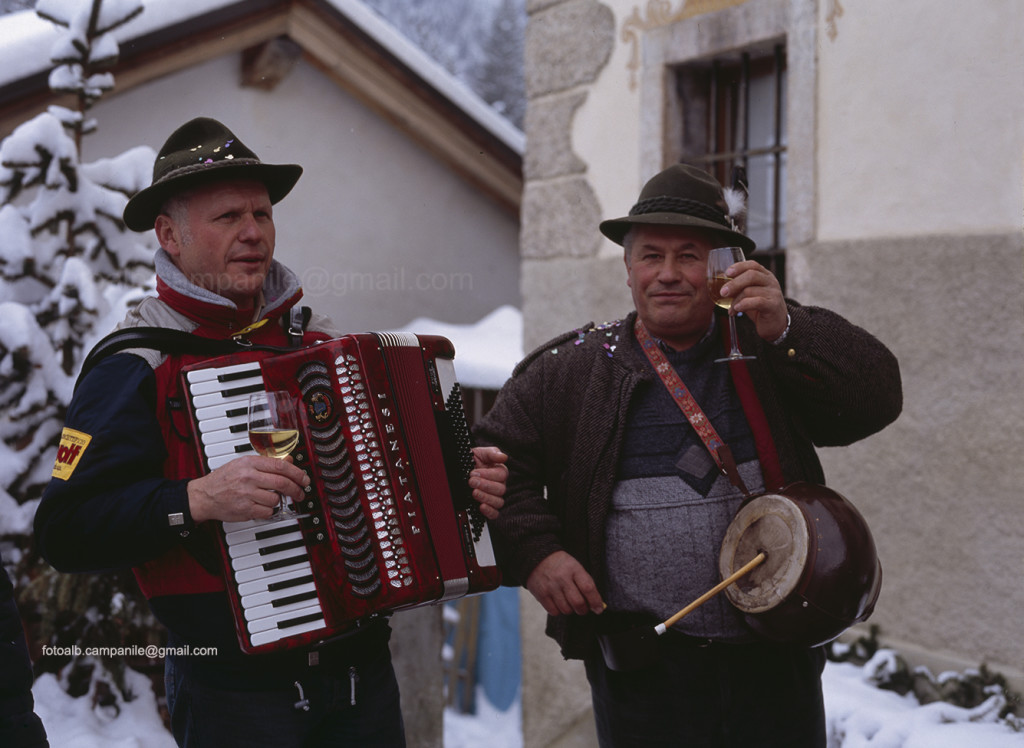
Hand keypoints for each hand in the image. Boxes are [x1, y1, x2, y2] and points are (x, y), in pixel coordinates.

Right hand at [187, 456, 309, 522]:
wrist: (204, 496)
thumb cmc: (224, 479)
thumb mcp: (243, 464)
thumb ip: (266, 462)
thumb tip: (289, 461)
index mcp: (249, 463)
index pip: (280, 466)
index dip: (297, 473)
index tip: (304, 478)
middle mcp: (248, 477)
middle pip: (282, 483)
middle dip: (296, 489)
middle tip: (301, 493)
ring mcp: (246, 494)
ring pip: (276, 498)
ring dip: (278, 500)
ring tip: (272, 498)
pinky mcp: (245, 509)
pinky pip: (268, 511)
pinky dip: (269, 510)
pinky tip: (263, 506)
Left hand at [468, 446, 507, 519]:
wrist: (459, 470)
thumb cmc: (473, 460)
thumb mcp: (481, 453)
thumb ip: (492, 453)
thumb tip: (504, 457)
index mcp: (500, 471)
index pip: (501, 475)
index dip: (488, 475)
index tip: (474, 473)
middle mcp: (499, 485)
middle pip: (500, 489)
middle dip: (485, 485)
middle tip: (471, 482)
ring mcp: (493, 497)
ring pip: (498, 502)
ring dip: (486, 498)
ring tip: (474, 493)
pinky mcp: (488, 507)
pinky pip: (494, 513)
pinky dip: (489, 511)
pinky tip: (481, 507)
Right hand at [526, 550, 603, 615]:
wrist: (537, 557)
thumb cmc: (562, 565)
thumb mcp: (576, 567)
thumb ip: (586, 584)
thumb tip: (596, 606)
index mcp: (574, 568)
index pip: (588, 588)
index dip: (595, 601)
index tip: (599, 609)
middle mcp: (562, 578)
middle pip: (578, 602)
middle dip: (583, 610)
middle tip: (583, 608)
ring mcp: (550, 587)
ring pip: (566, 609)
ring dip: (571, 610)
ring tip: (569, 602)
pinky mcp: (541, 594)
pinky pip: (554, 611)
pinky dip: (559, 610)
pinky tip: (558, 603)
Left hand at [720, 260, 787, 341]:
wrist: (776, 325)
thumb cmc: (760, 308)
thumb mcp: (750, 295)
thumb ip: (739, 288)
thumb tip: (721, 286)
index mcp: (765, 275)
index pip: (752, 265)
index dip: (739, 267)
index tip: (727, 273)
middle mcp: (771, 281)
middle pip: (751, 275)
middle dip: (734, 283)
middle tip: (723, 292)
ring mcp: (773, 293)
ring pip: (750, 290)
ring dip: (736, 300)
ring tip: (731, 309)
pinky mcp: (773, 305)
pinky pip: (757, 301)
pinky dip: (743, 305)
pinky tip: (736, 310)